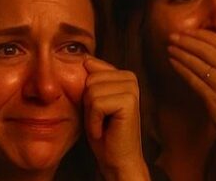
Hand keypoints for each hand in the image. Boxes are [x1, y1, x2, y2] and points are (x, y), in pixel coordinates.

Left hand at [83, 58, 148, 180]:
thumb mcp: (90, 99)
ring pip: (91, 91)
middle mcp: (130, 77)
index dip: (84, 91)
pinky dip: (94, 120)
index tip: (97, 108)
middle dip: (87, 101)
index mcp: (121, 73)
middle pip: (88, 78)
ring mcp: (131, 88)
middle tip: (101, 118)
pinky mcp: (129, 101)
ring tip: (102, 123)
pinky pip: (96, 103)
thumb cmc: (102, 130)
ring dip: (90, 112)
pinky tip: (104, 129)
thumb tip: (84, 57)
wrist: (115, 159)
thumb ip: (89, 78)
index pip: (88, 65)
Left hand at [167, 22, 215, 176]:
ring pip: (196, 63)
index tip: (186, 31)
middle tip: (172, 35)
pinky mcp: (213, 99)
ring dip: (180, 53)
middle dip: (186, 41)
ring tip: (169, 47)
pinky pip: (192, 79)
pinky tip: (172, 62)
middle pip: (205, 50)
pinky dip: (181, 69)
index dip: (200, 34)